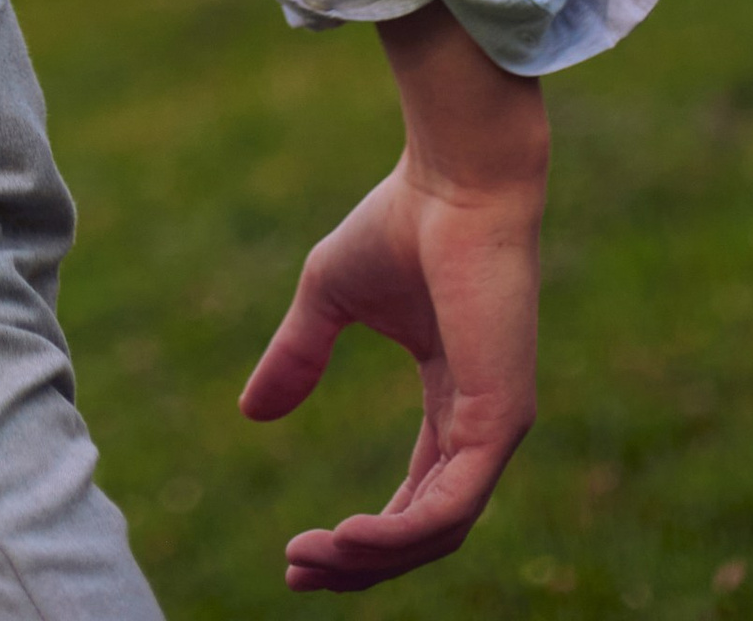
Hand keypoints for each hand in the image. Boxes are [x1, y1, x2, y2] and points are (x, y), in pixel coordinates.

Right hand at [242, 8, 546, 592]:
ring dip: (372, 556)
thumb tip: (252, 415)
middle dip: (360, 563)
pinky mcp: (501, 419)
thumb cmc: (401, 220)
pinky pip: (452, 504)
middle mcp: (481, 425)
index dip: (361, 536)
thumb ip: (298, 355)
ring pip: (438, 531)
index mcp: (453, 398)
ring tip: (311, 556)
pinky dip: (402, 532)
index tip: (295, 554)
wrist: (455, 179)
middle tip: (297, 573)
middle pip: (425, 530)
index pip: (416, 498)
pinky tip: (352, 536)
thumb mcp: (329, 295)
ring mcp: (497, 427)